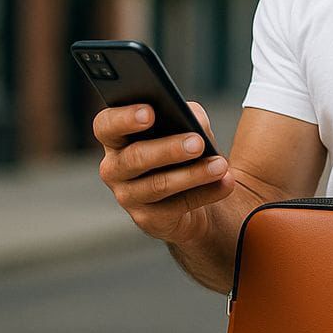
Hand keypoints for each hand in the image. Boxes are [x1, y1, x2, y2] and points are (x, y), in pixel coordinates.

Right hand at [94, 102, 234, 245]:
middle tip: (198, 142)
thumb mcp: (189, 126)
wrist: (197, 194)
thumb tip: (193, 120)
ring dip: (193, 174)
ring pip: (158, 185)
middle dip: (169, 149)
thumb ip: (188, 116)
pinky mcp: (148, 220)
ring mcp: (128, 197)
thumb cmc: (186, 150)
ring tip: (220, 165)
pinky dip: (205, 193)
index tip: (150, 112)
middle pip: (134, 157)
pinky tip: (226, 183)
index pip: (106, 125)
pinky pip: (177, 207)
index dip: (124, 118)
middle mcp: (114, 168)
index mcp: (117, 138)